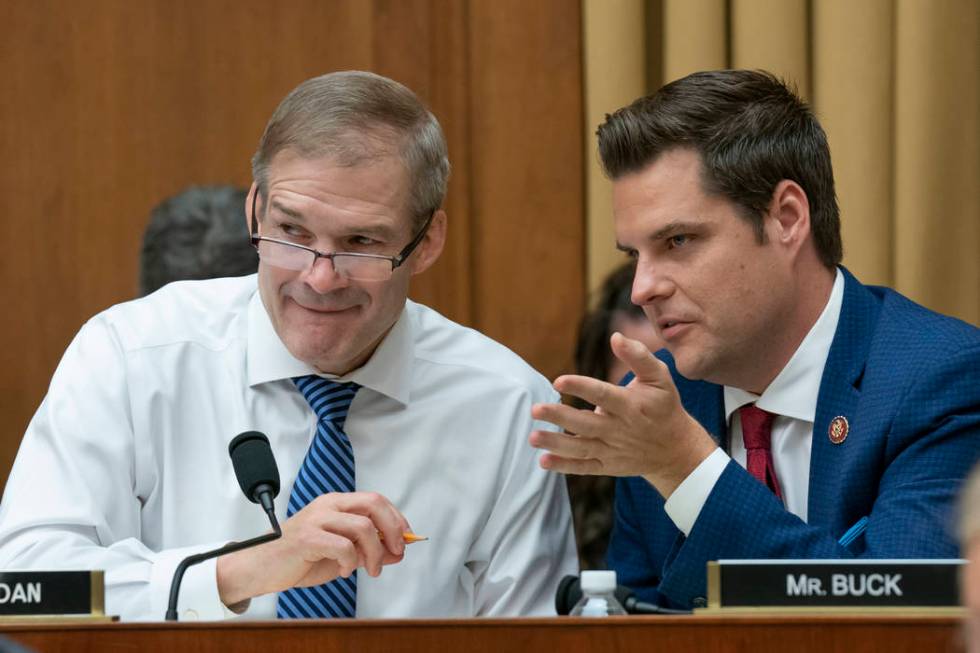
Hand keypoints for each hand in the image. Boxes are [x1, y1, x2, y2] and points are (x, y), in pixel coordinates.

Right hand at [217, 491, 409, 606]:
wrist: (262, 567)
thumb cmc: (300, 558)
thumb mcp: (341, 553)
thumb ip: (368, 549)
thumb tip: (397, 552)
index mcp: (337, 503)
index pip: (376, 500)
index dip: (396, 518)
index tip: (406, 539)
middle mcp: (329, 505)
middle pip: (373, 504)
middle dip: (393, 529)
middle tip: (397, 551)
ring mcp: (317, 518)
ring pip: (363, 527)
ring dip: (374, 553)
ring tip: (369, 569)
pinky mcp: (307, 537)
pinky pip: (343, 546)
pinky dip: (351, 562)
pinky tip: (343, 570)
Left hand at [529, 332, 716, 497]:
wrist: (676, 450)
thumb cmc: (663, 406)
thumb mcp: (660, 378)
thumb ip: (638, 356)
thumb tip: (616, 336)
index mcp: (631, 405)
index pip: (603, 395)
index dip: (581, 387)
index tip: (558, 380)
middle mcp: (620, 429)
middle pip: (586, 423)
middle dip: (559, 416)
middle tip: (535, 409)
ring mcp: (613, 450)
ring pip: (581, 448)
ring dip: (556, 443)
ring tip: (532, 437)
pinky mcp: (609, 465)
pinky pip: (584, 467)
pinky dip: (564, 466)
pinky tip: (543, 461)